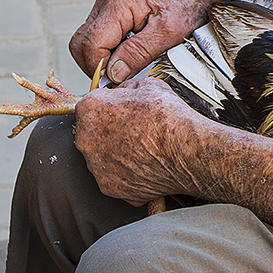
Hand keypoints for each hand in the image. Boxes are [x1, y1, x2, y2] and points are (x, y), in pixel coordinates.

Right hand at [69, 0, 226, 83]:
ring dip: (102, 58)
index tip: (115, 82)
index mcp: (118, 2)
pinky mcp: (112, 8)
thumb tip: (113, 74)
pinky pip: (98, 34)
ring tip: (127, 66)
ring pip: (86, 40)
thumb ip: (138, 53)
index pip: (90, 45)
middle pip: (81, 43)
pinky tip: (128, 54)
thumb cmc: (188, 4)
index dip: (99, 69)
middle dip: (95, 66)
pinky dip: (108, 50)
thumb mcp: (168, 33)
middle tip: (118, 79)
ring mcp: (107, 2)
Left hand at [73, 77, 201, 205]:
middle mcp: (85, 140)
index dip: (109, 106)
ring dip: (117, 153)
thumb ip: (127, 87)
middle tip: (135, 130)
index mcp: (90, 109)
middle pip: (92, 133)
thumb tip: (125, 92)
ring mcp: (96, 167)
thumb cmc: (170, 119)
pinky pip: (114, 177)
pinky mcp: (109, 188)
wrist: (187, 151)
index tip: (121, 110)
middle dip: (109, 130)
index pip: (91, 105)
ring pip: (102, 157)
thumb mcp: (149, 85)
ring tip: (143, 148)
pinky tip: (145, 164)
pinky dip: (126, 173)